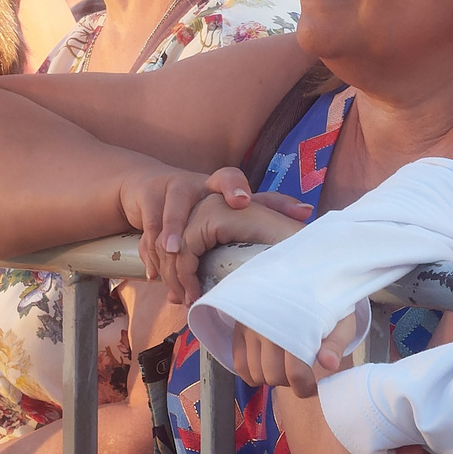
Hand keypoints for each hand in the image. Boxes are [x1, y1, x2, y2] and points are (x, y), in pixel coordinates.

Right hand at [119, 166, 306, 303]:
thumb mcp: (237, 201)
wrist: (153, 188)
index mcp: (216, 183)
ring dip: (162, 246)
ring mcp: (164, 195)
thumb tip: (307, 213)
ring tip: (168, 272)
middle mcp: (190, 185)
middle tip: (180, 249)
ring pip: (159, 221)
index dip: (234, 188)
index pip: (227, 177)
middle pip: (181, 198)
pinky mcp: (146, 206)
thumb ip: (270, 206)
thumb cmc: (207, 200)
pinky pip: (146, 233)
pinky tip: (155, 276)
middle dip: (178, 224)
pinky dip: (150, 256)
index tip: (241, 203)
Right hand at [229, 312, 358, 397]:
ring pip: (255, 373)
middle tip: (299, 373)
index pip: (295, 372)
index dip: (304, 387)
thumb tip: (329, 365)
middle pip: (273, 375)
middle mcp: (270, 324)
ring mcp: (251, 325)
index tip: (311, 386)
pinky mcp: (240, 327)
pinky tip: (266, 368)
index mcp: (298, 323)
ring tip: (283, 367)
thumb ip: (336, 344)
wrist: (305, 278)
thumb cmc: (326, 305)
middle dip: (289, 382)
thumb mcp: (340, 322)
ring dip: (271, 378)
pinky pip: (239, 364)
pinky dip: (251, 374)